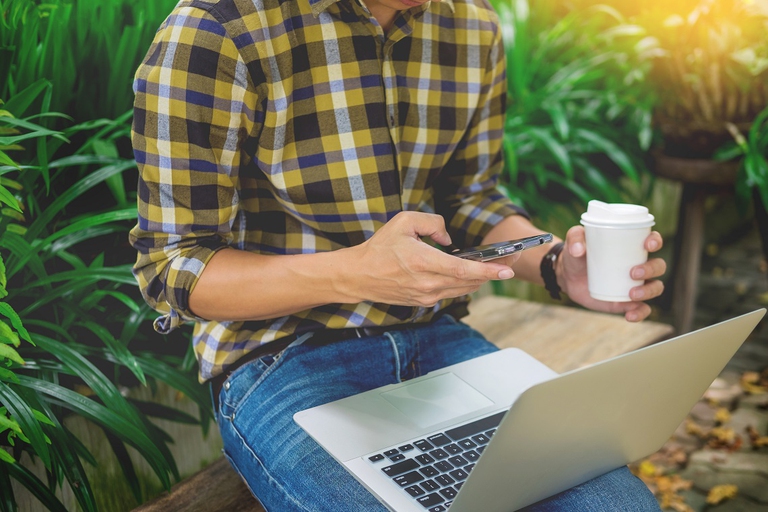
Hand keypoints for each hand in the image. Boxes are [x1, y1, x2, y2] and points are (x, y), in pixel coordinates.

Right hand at [344, 212, 514, 306]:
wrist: (358, 276)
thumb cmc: (379, 248)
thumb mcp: (404, 221)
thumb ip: (433, 223)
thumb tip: (449, 238)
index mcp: (424, 263)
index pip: (464, 270)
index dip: (488, 271)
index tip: (507, 270)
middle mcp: (428, 284)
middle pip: (469, 282)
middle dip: (492, 273)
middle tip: (510, 262)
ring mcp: (426, 296)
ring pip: (462, 289)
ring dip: (479, 279)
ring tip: (495, 268)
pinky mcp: (423, 301)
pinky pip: (450, 292)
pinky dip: (463, 283)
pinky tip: (470, 274)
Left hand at [557, 226, 666, 321]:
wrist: (568, 276)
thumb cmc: (576, 253)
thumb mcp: (574, 240)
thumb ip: (575, 238)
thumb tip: (578, 249)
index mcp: (631, 246)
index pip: (652, 240)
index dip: (655, 241)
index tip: (648, 245)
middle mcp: (639, 264)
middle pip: (659, 266)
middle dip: (651, 269)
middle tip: (632, 273)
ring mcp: (635, 284)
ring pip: (655, 287)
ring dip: (649, 291)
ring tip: (631, 294)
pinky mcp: (627, 302)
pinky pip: (642, 309)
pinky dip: (640, 313)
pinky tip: (630, 315)